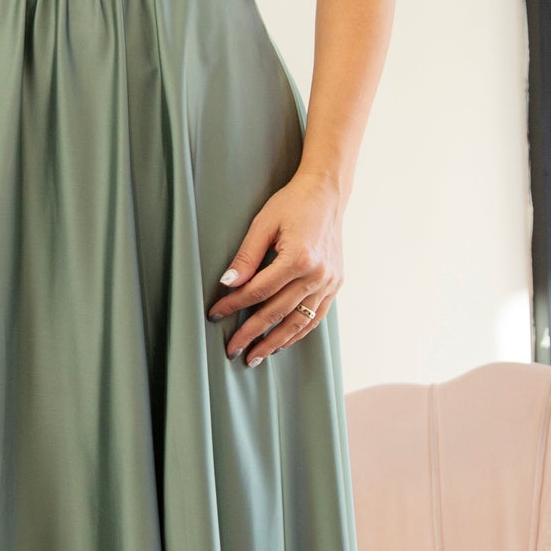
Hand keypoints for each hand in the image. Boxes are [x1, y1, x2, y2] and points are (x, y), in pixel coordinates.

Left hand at [206, 171, 344, 365]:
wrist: (326, 194)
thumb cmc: (292, 204)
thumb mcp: (263, 224)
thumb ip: (246, 256)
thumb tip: (227, 284)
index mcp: (298, 258)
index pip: (258, 291)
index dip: (234, 305)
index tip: (215, 314)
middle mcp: (317, 275)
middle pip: (277, 312)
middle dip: (251, 333)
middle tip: (232, 350)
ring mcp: (329, 282)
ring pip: (298, 322)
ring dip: (275, 342)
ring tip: (255, 357)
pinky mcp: (335, 285)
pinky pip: (315, 317)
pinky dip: (297, 333)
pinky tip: (280, 343)